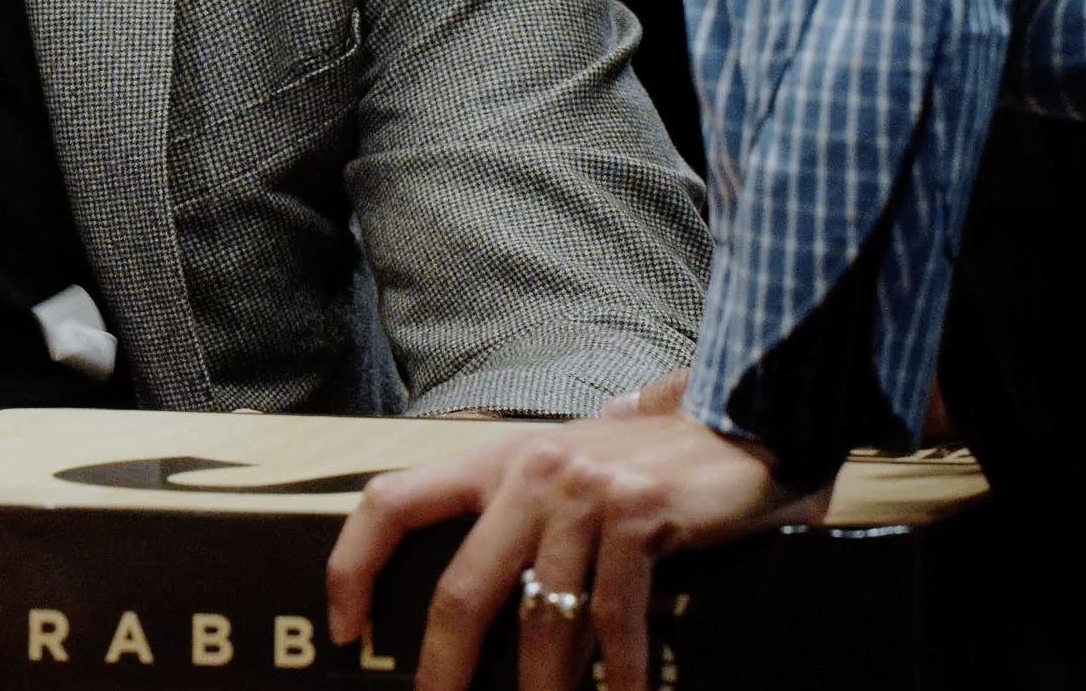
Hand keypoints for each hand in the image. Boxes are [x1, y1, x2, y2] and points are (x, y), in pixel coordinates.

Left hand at [325, 374, 818, 690]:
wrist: (737, 421)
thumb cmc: (637, 462)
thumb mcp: (556, 469)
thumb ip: (509, 514)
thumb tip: (458, 595)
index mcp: (492, 460)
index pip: (392, 502)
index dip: (354, 565)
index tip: (348, 628)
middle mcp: (529, 471)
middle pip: (463, 586)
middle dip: (443, 667)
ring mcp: (584, 494)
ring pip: (540, 617)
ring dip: (538, 689)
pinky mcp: (639, 515)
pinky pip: (614, 617)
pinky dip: (618, 675)